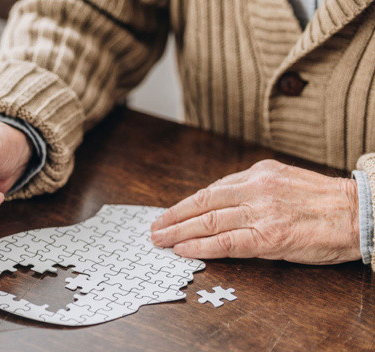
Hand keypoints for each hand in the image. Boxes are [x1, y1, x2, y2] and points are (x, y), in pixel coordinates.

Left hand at [151, 159, 360, 264]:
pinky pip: (226, 242)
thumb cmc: (323, 201)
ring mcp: (261, 212)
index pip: (211, 190)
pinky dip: (200, 246)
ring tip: (161, 240)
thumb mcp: (284, 180)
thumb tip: (220, 202)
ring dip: (179, 232)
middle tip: (155, 228)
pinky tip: (184, 250)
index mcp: (258, 173)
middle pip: (202, 203)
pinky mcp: (269, 237)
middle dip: (173, 217)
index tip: (169, 213)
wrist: (360, 213)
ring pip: (208, 221)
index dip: (185, 204)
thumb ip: (252, 188)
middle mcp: (255, 189)